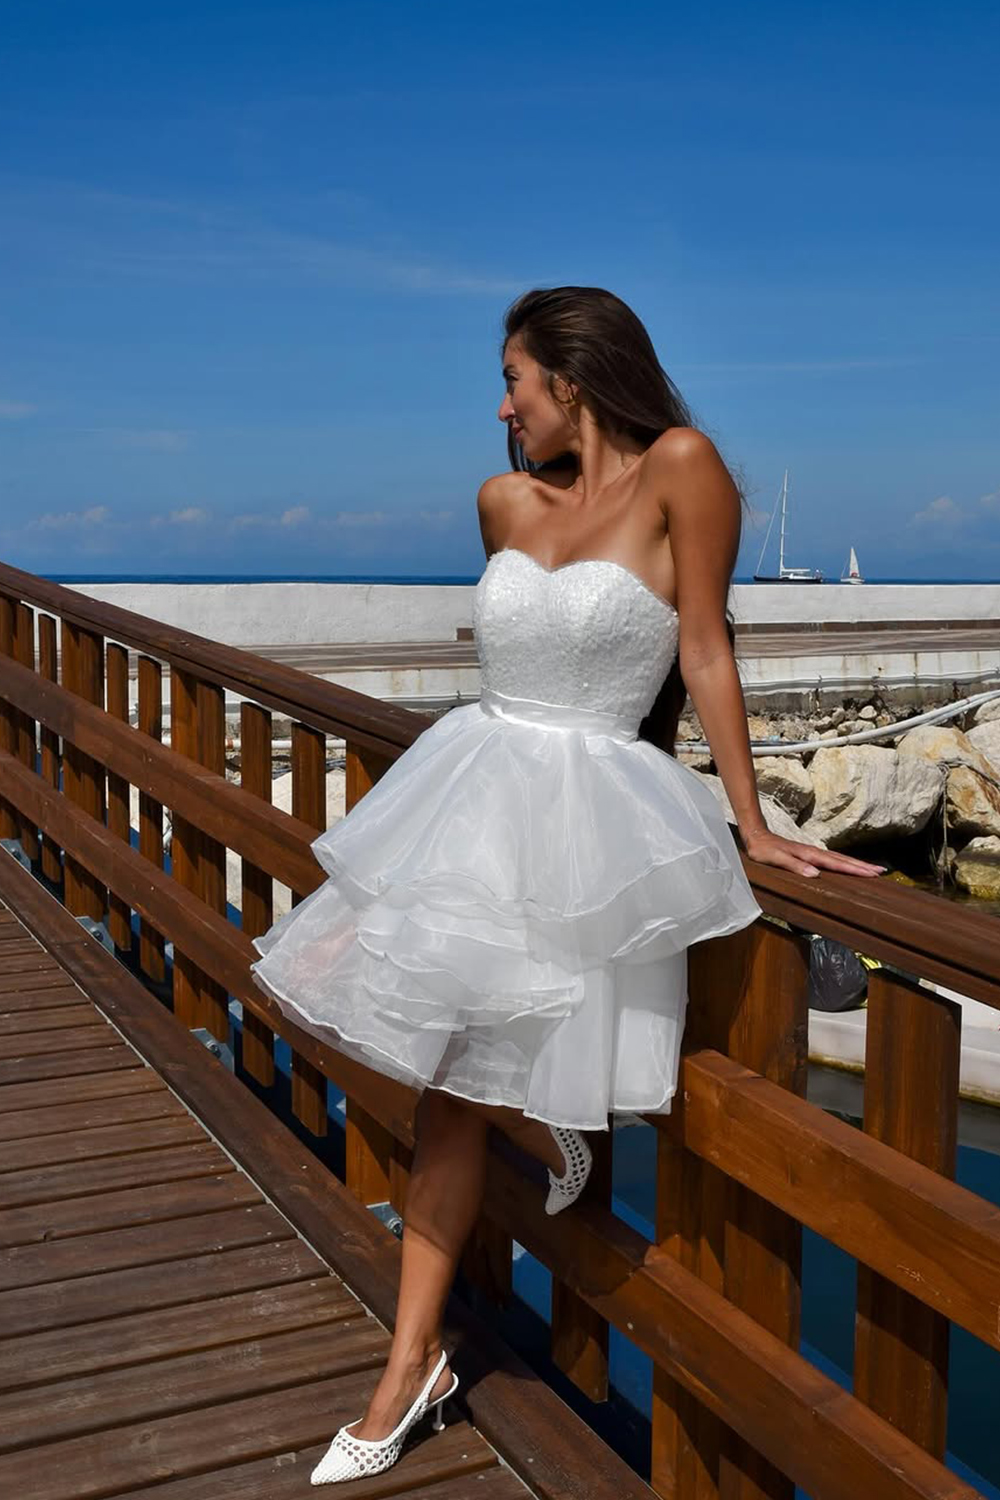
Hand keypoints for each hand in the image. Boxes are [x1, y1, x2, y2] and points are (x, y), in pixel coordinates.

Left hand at [741, 827, 885, 879]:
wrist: (755, 835)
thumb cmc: (763, 850)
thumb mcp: (775, 859)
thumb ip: (795, 866)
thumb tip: (815, 874)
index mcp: (809, 855)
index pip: (836, 864)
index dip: (854, 869)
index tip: (872, 873)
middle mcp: (813, 852)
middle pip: (842, 860)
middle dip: (862, 866)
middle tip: (880, 872)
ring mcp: (812, 852)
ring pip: (838, 858)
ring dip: (855, 864)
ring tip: (871, 869)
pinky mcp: (808, 854)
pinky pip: (831, 859)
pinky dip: (843, 863)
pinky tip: (846, 866)